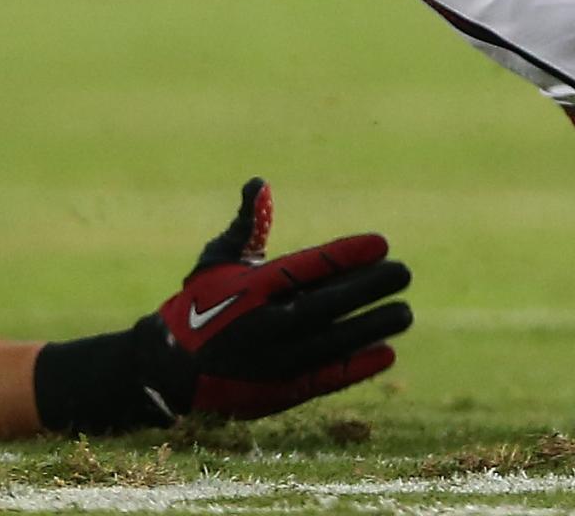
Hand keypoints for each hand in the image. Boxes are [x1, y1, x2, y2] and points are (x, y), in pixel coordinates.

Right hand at [134, 178, 411, 419]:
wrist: (168, 370)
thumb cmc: (199, 306)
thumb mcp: (216, 262)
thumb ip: (245, 226)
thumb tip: (258, 182)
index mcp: (251, 287)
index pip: (309, 266)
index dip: (347, 254)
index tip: (381, 242)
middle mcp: (264, 324)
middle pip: (328, 303)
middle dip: (370, 287)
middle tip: (404, 272)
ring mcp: (273, 361)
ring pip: (334, 342)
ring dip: (373, 326)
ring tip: (405, 312)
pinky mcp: (278, 392)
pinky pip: (325, 378)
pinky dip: (356, 367)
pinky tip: (386, 352)